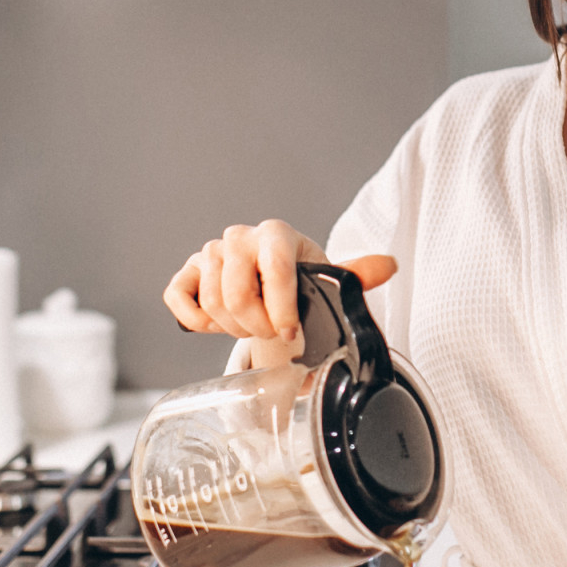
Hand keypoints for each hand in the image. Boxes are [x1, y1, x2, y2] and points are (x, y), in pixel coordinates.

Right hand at [162, 220, 395, 364]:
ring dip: (233, 328)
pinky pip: (178, 298)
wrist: (268, 284)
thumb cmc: (299, 282)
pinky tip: (217, 322)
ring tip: (251, 325)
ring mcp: (210, 252)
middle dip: (257, 327)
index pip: (274, 269)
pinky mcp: (187, 272)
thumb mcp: (326, 279)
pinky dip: (197, 320)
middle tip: (272, 332)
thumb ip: (355, 275)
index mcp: (276, 234)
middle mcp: (240, 237)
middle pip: (236, 295)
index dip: (282, 309)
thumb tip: (388, 266)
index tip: (291, 332)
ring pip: (212, 303)